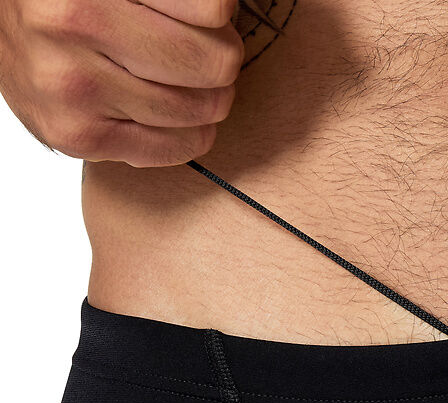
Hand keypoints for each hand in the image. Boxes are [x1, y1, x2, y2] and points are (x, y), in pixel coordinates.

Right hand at [0, 0, 243, 166]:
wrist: (3, 30)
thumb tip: (230, 14)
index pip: (213, 9)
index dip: (221, 13)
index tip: (208, 17)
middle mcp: (73, 22)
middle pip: (214, 63)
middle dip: (222, 59)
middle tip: (204, 53)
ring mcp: (73, 84)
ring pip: (198, 109)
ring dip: (209, 101)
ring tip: (189, 83)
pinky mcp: (75, 134)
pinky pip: (173, 149)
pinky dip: (191, 136)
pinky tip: (179, 119)